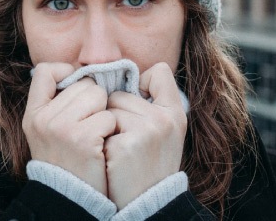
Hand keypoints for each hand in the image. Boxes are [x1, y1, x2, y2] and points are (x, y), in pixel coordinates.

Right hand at [22, 63, 115, 194]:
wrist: (71, 198)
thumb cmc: (67, 161)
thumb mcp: (47, 131)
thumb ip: (58, 103)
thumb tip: (81, 74)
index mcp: (33, 114)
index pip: (45, 71)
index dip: (66, 73)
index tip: (77, 91)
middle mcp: (44, 118)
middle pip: (83, 84)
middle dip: (94, 100)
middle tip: (89, 125)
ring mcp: (62, 128)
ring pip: (98, 96)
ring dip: (104, 114)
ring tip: (96, 134)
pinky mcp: (83, 139)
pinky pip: (109, 116)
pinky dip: (111, 130)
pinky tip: (102, 146)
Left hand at [104, 62, 187, 208]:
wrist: (147, 203)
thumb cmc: (150, 164)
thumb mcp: (165, 131)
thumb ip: (153, 102)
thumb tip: (123, 75)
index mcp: (176, 112)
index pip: (158, 72)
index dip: (141, 84)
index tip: (137, 106)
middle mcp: (164, 118)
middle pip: (120, 93)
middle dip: (115, 113)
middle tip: (126, 140)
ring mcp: (146, 130)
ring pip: (107, 109)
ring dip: (105, 127)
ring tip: (119, 149)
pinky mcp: (126, 145)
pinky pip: (100, 126)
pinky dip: (100, 142)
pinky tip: (112, 159)